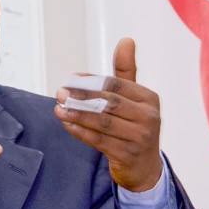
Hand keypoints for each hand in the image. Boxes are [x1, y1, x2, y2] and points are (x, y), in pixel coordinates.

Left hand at [53, 38, 162, 191]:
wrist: (144, 168)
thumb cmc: (134, 127)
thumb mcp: (133, 100)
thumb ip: (125, 72)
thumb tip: (126, 40)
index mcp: (149, 99)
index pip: (116, 84)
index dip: (91, 81)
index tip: (70, 79)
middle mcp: (149, 117)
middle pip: (109, 102)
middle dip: (82, 97)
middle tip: (60, 92)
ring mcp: (140, 137)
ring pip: (103, 122)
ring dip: (77, 114)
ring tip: (58, 108)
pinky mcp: (128, 154)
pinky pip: (99, 140)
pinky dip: (81, 131)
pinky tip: (67, 124)